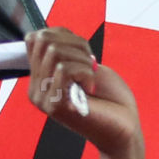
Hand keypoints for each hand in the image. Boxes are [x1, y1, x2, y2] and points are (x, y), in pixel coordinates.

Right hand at [24, 27, 140, 158]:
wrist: (125, 126)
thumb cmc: (110, 97)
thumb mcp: (85, 65)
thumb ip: (63, 50)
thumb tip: (44, 32)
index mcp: (40, 78)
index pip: (34, 38)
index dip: (63, 34)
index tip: (83, 51)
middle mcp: (36, 89)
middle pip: (43, 41)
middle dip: (75, 43)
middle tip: (90, 63)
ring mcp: (43, 98)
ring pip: (54, 52)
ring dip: (82, 60)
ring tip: (92, 77)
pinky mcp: (54, 106)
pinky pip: (64, 69)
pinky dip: (85, 72)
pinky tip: (91, 88)